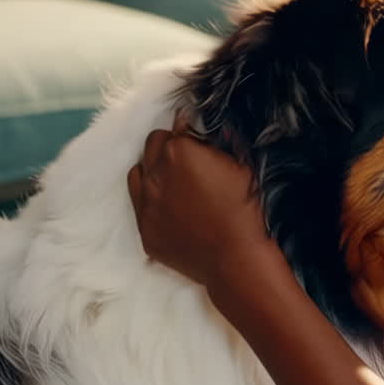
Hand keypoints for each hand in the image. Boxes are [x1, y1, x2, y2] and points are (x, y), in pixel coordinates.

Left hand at [127, 114, 271, 288]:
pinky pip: (139, 205)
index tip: (198, 137)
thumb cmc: (245, 209)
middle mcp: (155, 173)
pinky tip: (172, 206)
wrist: (236, 258)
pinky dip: (152, 200)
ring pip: (138, 171)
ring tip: (173, 180)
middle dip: (169, 145)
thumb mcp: (242, 166)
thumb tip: (211, 129)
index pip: (177, 126)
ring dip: (153, 169)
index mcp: (179, 151)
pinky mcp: (144, 229)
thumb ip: (221, 142)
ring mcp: (146, 203)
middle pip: (153, 144)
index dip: (190, 131)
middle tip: (188, 158)